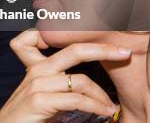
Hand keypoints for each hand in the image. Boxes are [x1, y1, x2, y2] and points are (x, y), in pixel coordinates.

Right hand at [0, 30, 130, 122]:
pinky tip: (103, 112)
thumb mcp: (39, 91)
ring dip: (101, 95)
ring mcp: (37, 83)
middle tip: (123, 53)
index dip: (69, 34)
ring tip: (110, 105)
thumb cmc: (26, 114)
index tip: (96, 44)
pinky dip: (95, 106)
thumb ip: (55, 79)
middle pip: (74, 50)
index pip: (46, 37)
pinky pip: (76, 99)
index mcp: (35, 65)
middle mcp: (36, 70)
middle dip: (102, 49)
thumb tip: (84, 80)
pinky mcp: (39, 100)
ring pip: (80, 80)